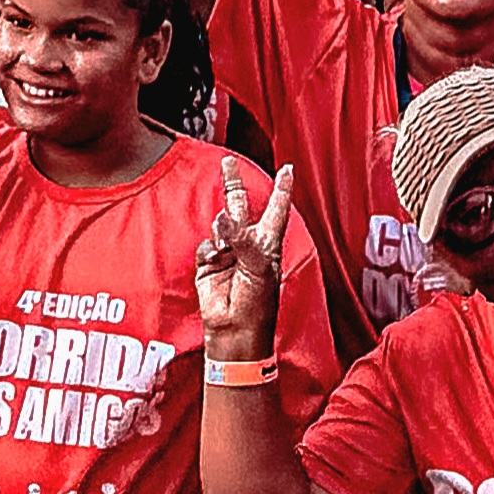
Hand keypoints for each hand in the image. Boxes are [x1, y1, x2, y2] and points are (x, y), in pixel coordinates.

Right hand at [193, 158, 294, 358]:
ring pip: (220, 225)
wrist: (235, 330)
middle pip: (241, 205)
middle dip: (233, 184)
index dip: (282, 188)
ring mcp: (228, 252)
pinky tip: (215, 263)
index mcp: (269, 243)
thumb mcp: (258, 268)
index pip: (277, 208)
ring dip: (222, 231)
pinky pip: (205, 245)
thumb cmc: (257, 304)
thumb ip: (242, 239)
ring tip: (226, 248)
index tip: (288, 168)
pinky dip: (209, 251)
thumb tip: (224, 218)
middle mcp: (249, 244)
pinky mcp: (208, 263)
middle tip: (226, 162)